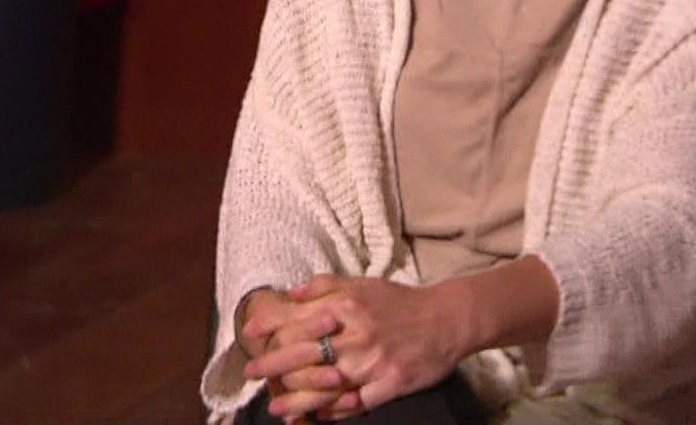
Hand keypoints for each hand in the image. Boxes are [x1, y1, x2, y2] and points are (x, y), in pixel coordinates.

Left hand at [250, 275, 465, 419]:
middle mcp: (356, 334)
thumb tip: (290, 294)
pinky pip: (356, 403)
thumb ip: (324, 287)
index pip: (298, 317)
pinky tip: (316, 417)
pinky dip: (334, 412)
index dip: (270, 325)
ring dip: (297, 400)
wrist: (447, 319)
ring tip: (275, 409)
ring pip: (326, 386)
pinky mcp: (391, 384)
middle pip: (305, 355)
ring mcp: (374, 362)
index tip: (248, 333)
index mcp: (347, 307)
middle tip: (251, 374)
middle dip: (273, 365)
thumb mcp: (361, 285)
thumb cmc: (400, 302)